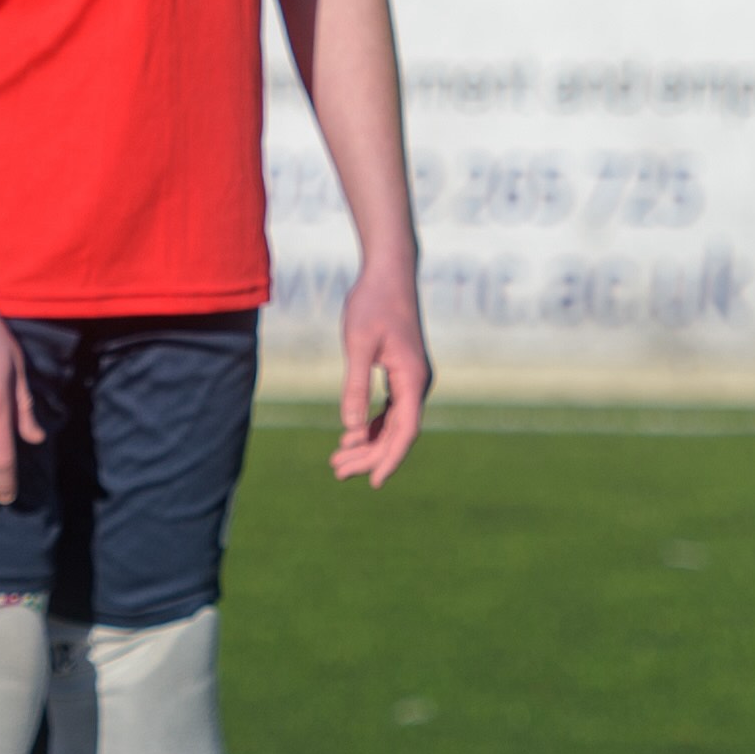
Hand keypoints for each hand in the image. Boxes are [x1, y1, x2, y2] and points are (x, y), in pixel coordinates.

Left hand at [331, 258, 429, 484]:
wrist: (389, 271)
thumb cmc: (373, 302)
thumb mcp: (359, 344)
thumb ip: (355, 386)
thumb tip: (349, 428)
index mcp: (412, 378)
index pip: (405, 430)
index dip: (389, 458)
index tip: (373, 481)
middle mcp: (417, 383)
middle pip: (397, 432)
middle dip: (369, 455)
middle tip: (336, 472)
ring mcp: (411, 378)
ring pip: (392, 423)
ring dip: (368, 443)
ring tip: (338, 462)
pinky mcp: (401, 372)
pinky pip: (390, 409)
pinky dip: (371, 425)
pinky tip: (351, 437)